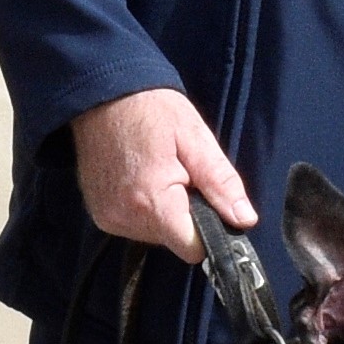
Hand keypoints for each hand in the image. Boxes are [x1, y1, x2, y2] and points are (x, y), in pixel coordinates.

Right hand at [69, 88, 253, 257]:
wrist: (102, 94)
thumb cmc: (152, 110)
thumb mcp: (195, 138)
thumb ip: (220, 183)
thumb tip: (244, 219)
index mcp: (152, 202)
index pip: (192, 248)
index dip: (208, 231)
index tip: (209, 204)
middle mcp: (125, 218)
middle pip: (174, 241)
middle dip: (185, 215)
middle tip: (180, 174)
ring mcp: (107, 218)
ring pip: (155, 235)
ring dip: (164, 212)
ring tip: (158, 172)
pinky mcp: (99, 215)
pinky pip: (134, 225)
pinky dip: (144, 209)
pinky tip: (140, 178)